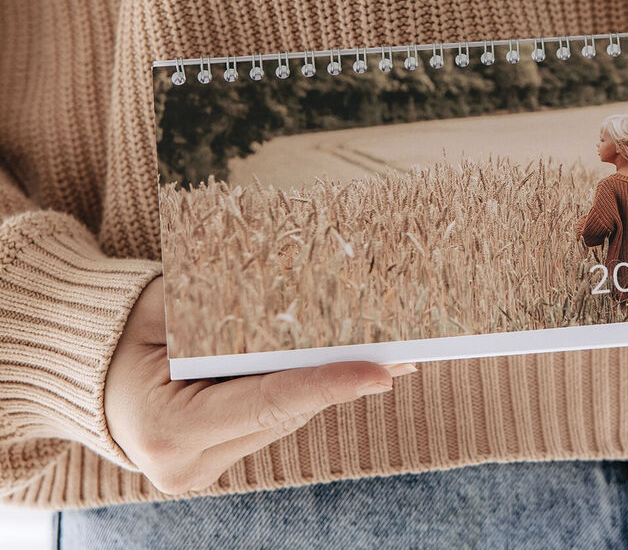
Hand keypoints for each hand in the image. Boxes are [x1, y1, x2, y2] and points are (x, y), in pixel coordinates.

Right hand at [105, 277, 416, 494]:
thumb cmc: (119, 329)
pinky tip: (348, 368)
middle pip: (286, 412)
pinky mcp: (212, 465)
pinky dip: (301, 392)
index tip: (382, 372)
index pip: (268, 402)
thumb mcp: (163, 307)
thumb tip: (302, 299)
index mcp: (168, 429)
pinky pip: (270, 421)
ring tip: (389, 356)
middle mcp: (185, 464)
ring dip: (328, 386)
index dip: (328, 384)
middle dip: (341, 378)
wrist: (80, 373)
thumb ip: (224, 310)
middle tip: (405, 351)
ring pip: (285, 419)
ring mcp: (198, 472)